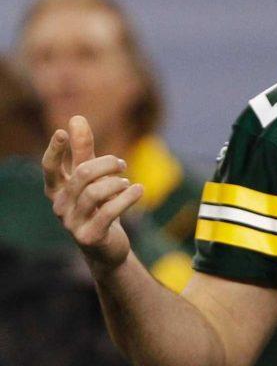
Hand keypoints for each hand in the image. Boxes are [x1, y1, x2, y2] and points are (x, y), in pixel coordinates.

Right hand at [42, 115, 142, 270]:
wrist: (107, 247)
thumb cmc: (98, 206)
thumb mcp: (91, 177)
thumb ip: (83, 150)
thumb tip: (76, 118)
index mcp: (58, 190)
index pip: (50, 168)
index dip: (55, 150)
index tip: (63, 132)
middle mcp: (60, 206)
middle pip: (83, 175)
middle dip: (107, 164)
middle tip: (122, 164)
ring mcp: (72, 223)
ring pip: (95, 193)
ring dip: (117, 182)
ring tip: (128, 182)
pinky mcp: (89, 236)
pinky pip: (108, 211)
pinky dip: (127, 197)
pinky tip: (138, 190)